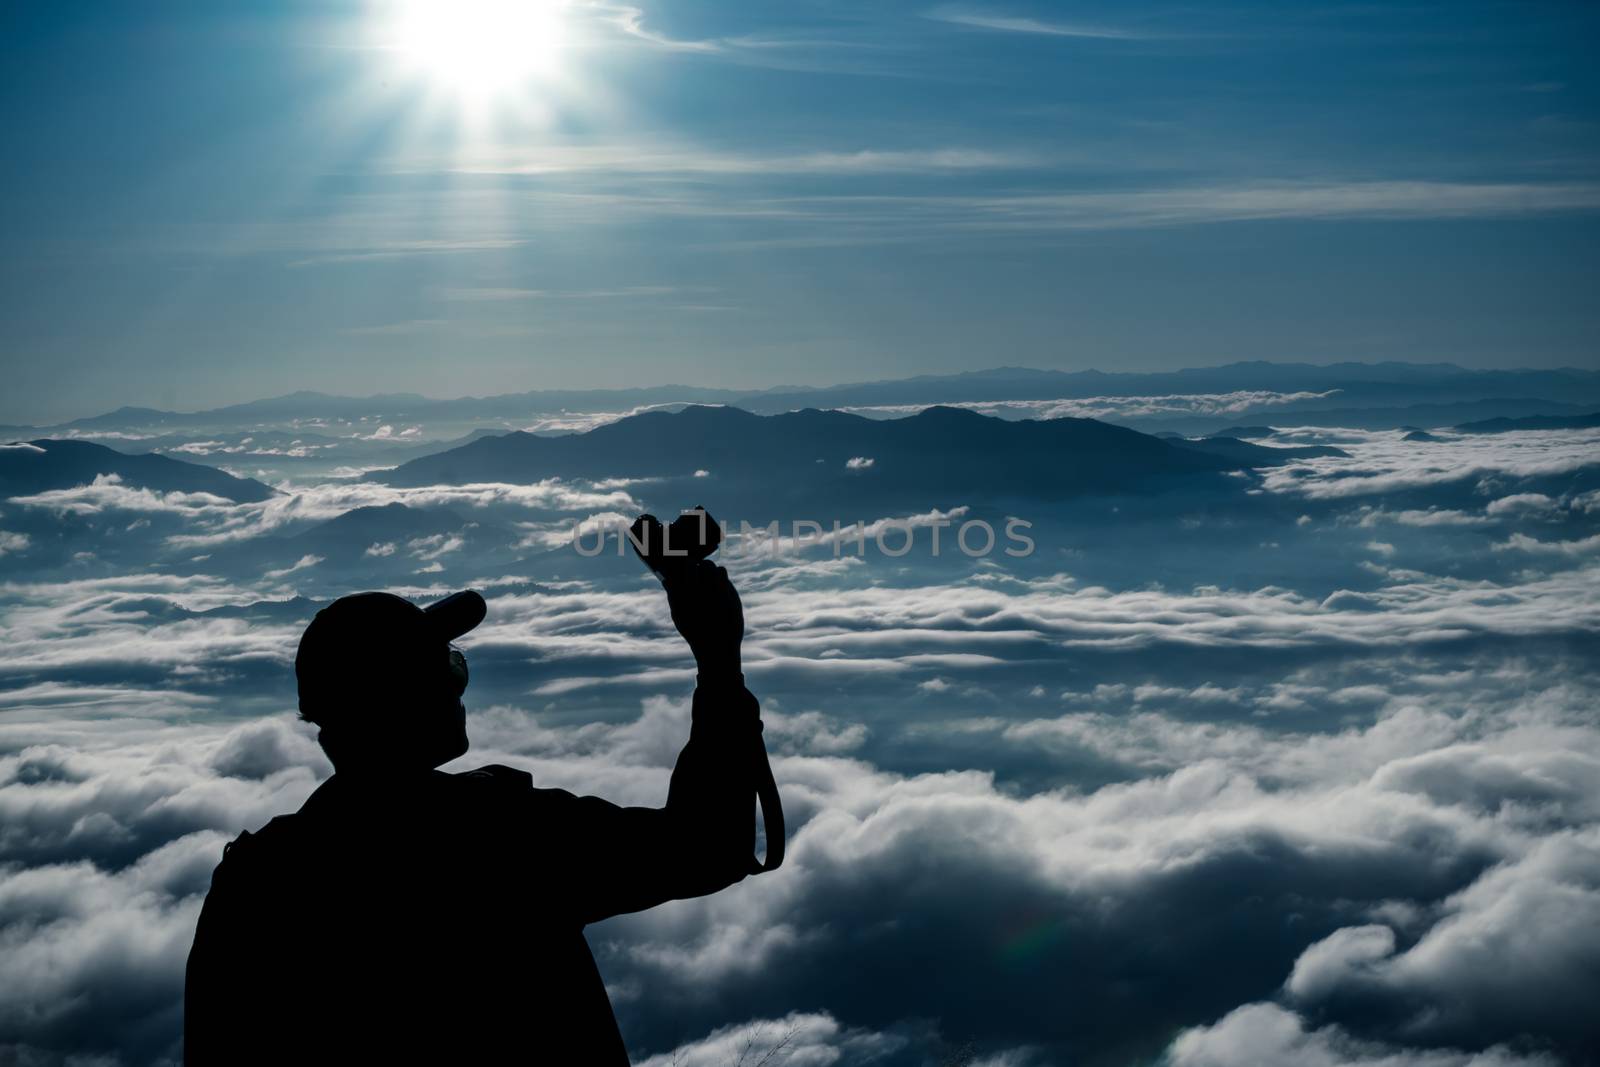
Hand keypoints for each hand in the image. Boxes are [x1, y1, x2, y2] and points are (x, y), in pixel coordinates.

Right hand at [662, 560, 743, 675]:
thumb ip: (672, 596)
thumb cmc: (694, 632)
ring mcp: (716, 594)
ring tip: (710, 577)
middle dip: (699, 565)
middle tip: (699, 569)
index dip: (684, 565)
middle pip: (698, 564)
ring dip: (711, 569)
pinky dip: (721, 576)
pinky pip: (723, 574)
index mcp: (683, 597)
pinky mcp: (729, 596)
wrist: (716, 649)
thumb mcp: (678, 617)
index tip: (685, 568)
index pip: (682, 568)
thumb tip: (666, 578)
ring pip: (713, 567)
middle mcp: (699, 593)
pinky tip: (719, 584)